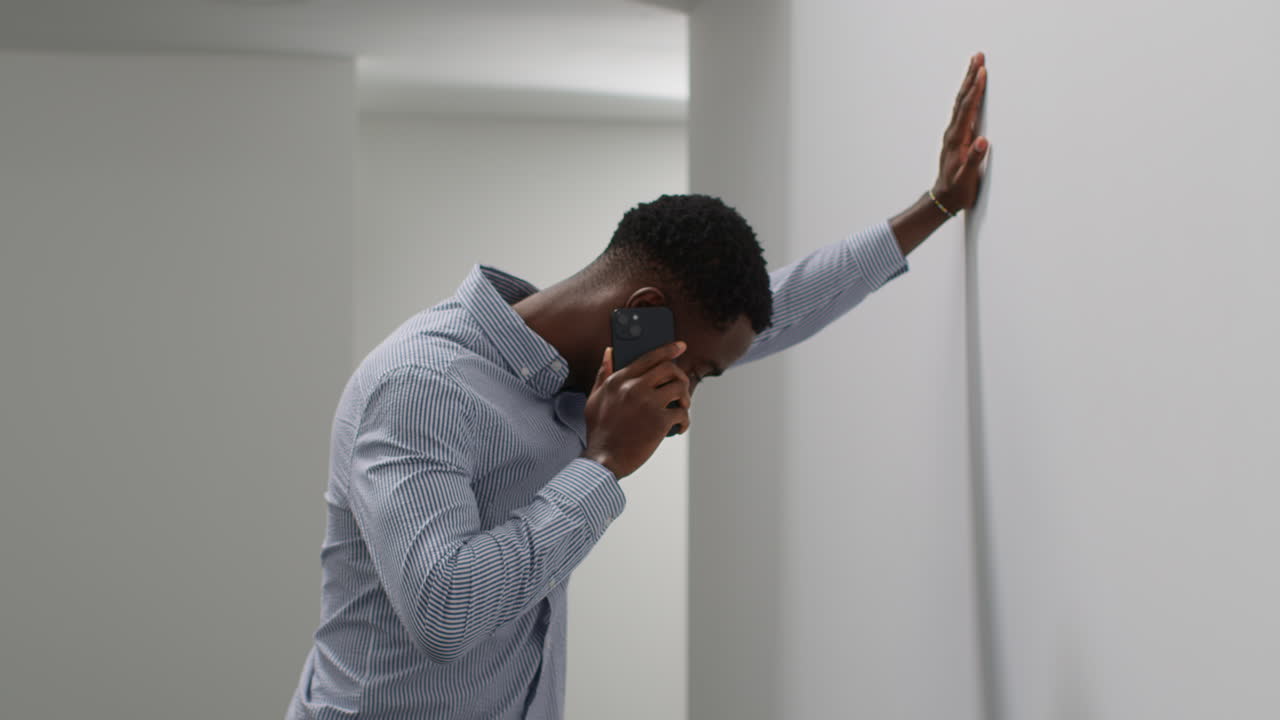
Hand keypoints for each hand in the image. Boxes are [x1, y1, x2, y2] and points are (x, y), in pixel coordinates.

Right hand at [581, 342, 691, 478]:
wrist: (604, 459)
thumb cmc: (599, 430)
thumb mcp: (594, 398)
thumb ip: (603, 374)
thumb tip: (608, 352)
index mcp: (618, 380)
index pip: (649, 357)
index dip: (668, 349)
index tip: (681, 346)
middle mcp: (634, 387)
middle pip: (669, 369)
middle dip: (680, 375)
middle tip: (681, 386)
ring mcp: (648, 403)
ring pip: (680, 388)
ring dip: (685, 398)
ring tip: (680, 407)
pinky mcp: (659, 421)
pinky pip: (682, 413)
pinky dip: (685, 421)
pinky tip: (679, 427)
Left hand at [933, 52, 989, 212]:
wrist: (943, 199)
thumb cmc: (957, 190)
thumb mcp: (967, 178)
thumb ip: (974, 160)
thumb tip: (982, 141)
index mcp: (957, 139)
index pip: (967, 108)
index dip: (976, 89)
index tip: (982, 70)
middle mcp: (953, 133)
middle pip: (962, 99)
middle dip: (970, 77)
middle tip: (977, 56)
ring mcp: (953, 134)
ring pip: (961, 103)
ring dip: (968, 83)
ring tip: (975, 66)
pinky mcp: (956, 137)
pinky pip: (962, 110)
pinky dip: (968, 96)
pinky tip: (970, 92)